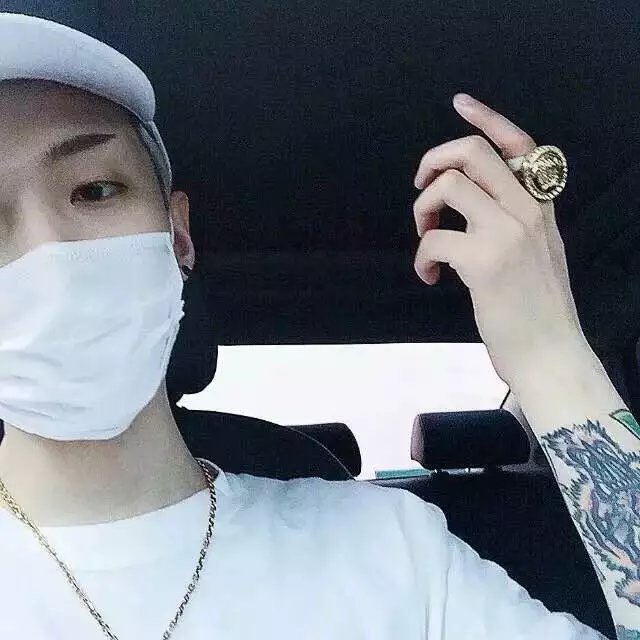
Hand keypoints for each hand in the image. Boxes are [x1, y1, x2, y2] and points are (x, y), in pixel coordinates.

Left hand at [412, 93, 586, 384]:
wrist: (552, 354)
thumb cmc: (539, 310)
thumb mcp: (538, 252)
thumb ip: (515, 221)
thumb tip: (470, 208)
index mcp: (541, 206)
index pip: (520, 143)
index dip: (486, 118)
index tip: (459, 103)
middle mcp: (528, 210)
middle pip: (472, 153)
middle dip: (433, 161)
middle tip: (420, 187)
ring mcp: (507, 232)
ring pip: (447, 186)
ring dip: (422, 210)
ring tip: (425, 239)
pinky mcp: (484, 261)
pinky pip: (433, 240)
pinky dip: (421, 257)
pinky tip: (428, 277)